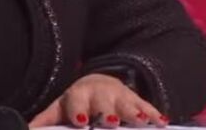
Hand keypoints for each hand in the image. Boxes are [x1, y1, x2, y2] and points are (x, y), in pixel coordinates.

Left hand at [29, 73, 166, 127]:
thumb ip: (44, 121)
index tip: (81, 121)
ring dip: (132, 112)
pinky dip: (153, 114)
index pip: (77, 103)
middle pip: (103, 103)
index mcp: (77, 96)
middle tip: (109, 121)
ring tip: (138, 121)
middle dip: (107, 112)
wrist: (98, 83)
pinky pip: (147, 107)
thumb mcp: (58, 110)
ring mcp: (119, 96)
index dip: (78, 111)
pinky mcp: (136, 101)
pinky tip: (161, 122)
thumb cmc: (75, 104)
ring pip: (127, 104)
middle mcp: (99, 94)